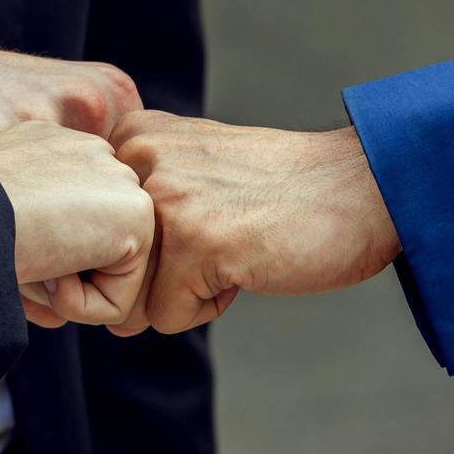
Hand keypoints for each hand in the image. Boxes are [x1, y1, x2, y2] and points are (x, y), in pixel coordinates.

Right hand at [0, 121, 153, 325]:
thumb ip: (31, 240)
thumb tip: (61, 286)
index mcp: (49, 146)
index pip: (65, 220)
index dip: (39, 259)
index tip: (3, 257)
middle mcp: (88, 152)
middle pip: (89, 246)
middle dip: (56, 278)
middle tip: (16, 262)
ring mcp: (118, 178)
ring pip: (104, 274)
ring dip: (62, 291)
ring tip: (29, 263)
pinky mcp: (138, 215)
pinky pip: (118, 300)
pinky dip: (78, 308)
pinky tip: (49, 273)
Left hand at [108, 112, 400, 334]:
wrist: (365, 185)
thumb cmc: (282, 190)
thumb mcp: (193, 168)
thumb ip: (136, 209)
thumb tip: (88, 307)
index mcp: (131, 135)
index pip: (89, 232)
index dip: (141, 250)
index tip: (197, 218)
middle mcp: (138, 158)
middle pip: (105, 269)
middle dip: (157, 278)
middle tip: (221, 236)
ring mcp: (165, 199)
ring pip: (130, 299)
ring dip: (183, 293)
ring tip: (233, 247)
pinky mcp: (194, 243)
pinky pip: (168, 318)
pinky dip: (209, 306)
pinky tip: (248, 262)